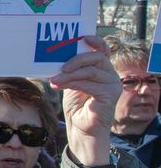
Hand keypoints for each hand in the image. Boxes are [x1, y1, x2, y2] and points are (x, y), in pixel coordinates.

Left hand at [50, 35, 118, 166]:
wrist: (81, 129)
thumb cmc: (76, 106)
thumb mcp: (70, 83)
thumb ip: (69, 70)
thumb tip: (54, 57)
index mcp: (102, 69)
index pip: (103, 50)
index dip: (95, 41)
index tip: (82, 37)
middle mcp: (110, 75)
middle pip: (96, 57)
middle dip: (76, 60)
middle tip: (60, 68)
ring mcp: (112, 85)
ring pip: (90, 71)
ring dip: (69, 75)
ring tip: (55, 81)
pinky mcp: (110, 95)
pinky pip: (90, 84)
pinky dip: (73, 84)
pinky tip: (61, 87)